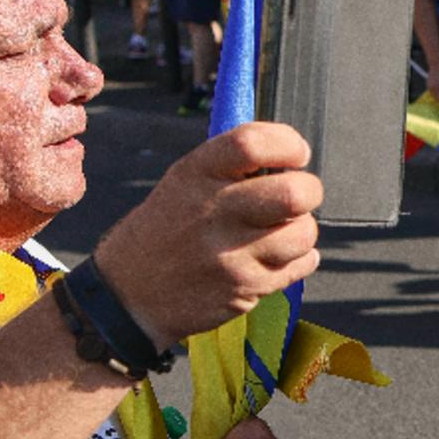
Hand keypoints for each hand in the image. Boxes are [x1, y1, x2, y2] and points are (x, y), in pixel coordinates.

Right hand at [97, 122, 322, 349]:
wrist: (130, 295)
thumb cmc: (167, 228)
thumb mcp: (184, 181)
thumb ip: (233, 164)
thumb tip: (292, 155)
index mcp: (196, 174)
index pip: (252, 143)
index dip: (288, 144)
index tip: (296, 154)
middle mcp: (213, 211)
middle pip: (295, 193)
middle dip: (308, 191)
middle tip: (296, 197)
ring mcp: (231, 254)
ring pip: (304, 233)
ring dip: (300, 231)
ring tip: (277, 232)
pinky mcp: (245, 289)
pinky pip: (301, 265)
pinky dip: (297, 260)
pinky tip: (272, 258)